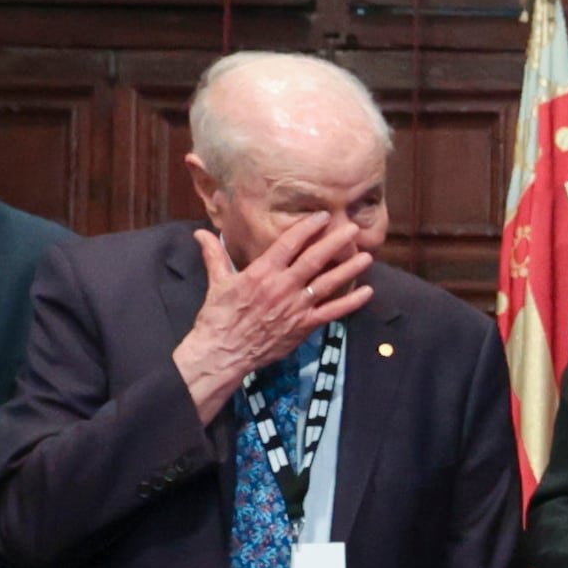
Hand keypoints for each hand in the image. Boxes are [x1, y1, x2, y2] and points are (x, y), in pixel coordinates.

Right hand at [174, 215, 377, 417]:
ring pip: (328, 283)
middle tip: (354, 229)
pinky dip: (351, 303)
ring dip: (349, 269)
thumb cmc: (218, 316)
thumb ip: (214, 254)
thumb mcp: (217, 282)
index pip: (289, 243)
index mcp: (261, 272)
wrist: (223, 352)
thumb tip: (200, 232)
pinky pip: (332, 312)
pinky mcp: (304, 326)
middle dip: (335, 242)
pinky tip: (368, 292)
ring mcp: (295, 307)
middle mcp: (282, 286)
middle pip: (314, 259)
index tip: (324, 216)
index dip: (308, 227)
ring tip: (367, 256)